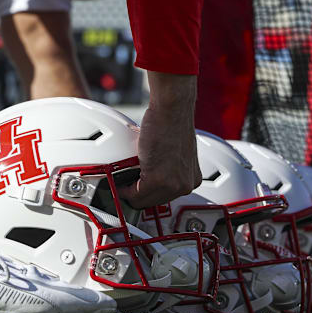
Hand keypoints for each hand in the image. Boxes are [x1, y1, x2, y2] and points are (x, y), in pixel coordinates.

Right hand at [120, 72, 201, 207]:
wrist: (171, 110)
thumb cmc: (172, 124)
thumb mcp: (177, 154)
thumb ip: (169, 169)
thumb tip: (151, 175)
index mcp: (191, 180)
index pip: (165, 198)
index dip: (148, 193)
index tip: (136, 188)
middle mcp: (185, 185)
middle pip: (152, 202)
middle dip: (137, 194)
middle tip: (125, 185)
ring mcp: (171, 185)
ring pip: (142, 200)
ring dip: (129, 192)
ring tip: (122, 181)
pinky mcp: (156, 180)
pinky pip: (134, 194)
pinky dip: (124, 190)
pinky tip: (120, 182)